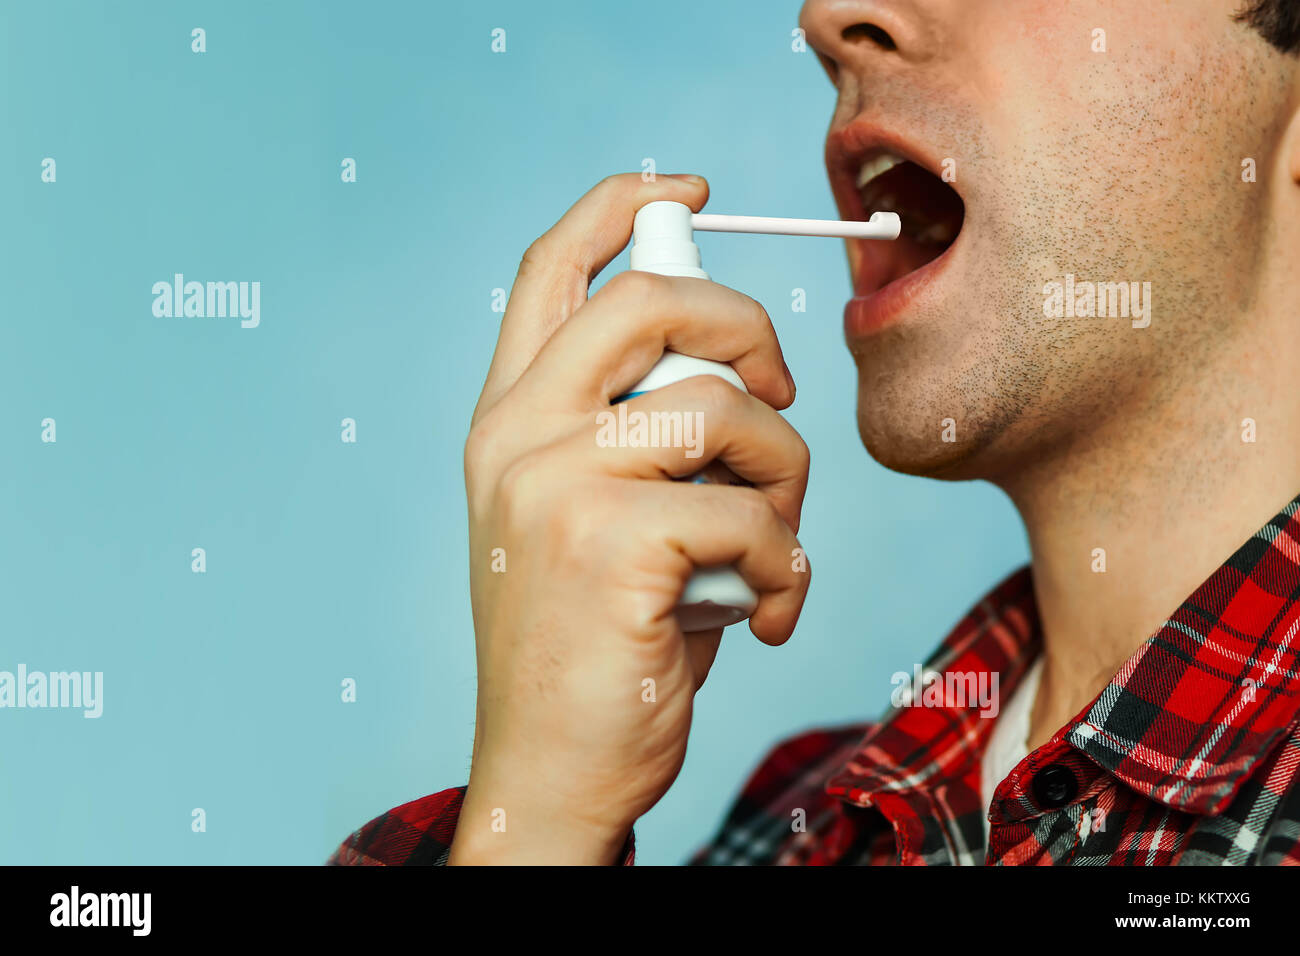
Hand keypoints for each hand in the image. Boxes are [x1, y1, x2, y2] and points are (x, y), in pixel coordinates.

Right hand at [448, 174, 810, 863]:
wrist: (553, 773)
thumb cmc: (597, 644)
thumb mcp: (596, 521)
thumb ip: (636, 439)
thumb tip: (739, 375)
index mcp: (506, 424)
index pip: (548, 271)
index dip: (619, 208)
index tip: (687, 189)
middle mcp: (516, 439)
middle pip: (649, 300)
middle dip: (746, 326)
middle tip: (781, 392)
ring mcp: (554, 485)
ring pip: (723, 411)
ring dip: (783, 479)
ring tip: (773, 547)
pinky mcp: (611, 543)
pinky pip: (751, 512)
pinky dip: (788, 565)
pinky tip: (766, 614)